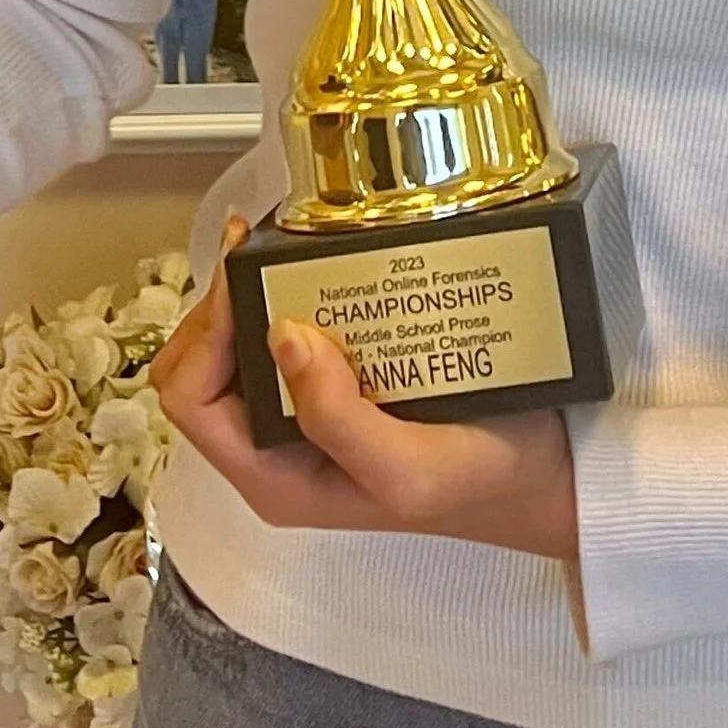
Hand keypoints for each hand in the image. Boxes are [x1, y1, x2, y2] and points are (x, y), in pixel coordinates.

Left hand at [152, 217, 578, 562]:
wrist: (537, 470)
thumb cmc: (473, 481)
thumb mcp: (406, 471)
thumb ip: (336, 419)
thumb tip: (281, 337)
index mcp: (271, 473)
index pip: (189, 398)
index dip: (206, 333)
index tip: (248, 277)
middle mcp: (274, 438)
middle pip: (200, 360)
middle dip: (221, 302)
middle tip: (262, 249)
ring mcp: (302, 402)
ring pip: (237, 334)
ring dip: (252, 289)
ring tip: (284, 245)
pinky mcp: (336, 369)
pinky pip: (288, 321)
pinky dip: (292, 286)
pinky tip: (319, 257)